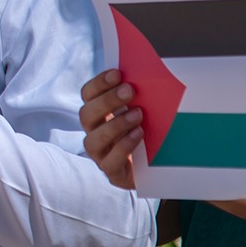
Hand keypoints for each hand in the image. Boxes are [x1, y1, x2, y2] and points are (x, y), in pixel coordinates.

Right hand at [78, 69, 141, 189]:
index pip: (87, 95)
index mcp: (98, 115)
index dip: (99, 83)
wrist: (159, 169)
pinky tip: (138, 134)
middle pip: (86, 115)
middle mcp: (94, 133)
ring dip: (115, 124)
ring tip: (138, 114)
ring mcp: (100, 155)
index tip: (117, 74)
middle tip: (130, 90)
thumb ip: (138, 97)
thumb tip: (148, 75)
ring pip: (93, 140)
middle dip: (107, 101)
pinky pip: (110, 162)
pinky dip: (123, 146)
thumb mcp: (143, 112)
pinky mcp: (112, 173)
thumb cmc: (150, 135)